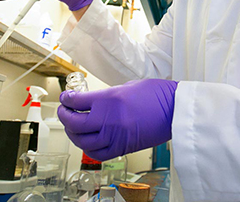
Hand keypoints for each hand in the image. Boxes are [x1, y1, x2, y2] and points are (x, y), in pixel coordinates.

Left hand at [57, 79, 177, 160]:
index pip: (77, 102)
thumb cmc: (157, 95)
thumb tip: (93, 101)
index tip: (66, 98)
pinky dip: (88, 147)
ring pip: (82, 140)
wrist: (175, 109)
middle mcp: (108, 119)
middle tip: (64, 110)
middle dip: (64, 116)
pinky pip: (98, 152)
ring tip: (72, 127)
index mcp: (109, 99)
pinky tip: (87, 141)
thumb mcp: (127, 86)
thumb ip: (107, 95)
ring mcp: (115, 135)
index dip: (67, 99)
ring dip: (73, 133)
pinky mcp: (122, 147)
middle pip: (75, 123)